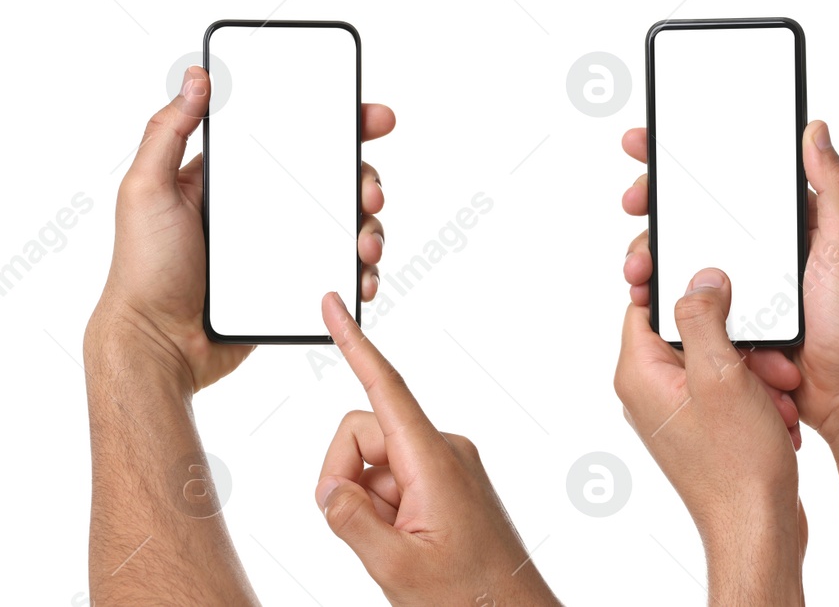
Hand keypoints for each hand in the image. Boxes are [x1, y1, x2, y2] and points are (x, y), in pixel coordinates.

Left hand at [86, 66, 392, 391]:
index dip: (336, 125)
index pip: (292, 138)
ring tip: (366, 244)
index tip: (370, 118)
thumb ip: (168, 130)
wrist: (158, 343)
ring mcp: (283, 246)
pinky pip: (340, 270)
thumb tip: (198, 76)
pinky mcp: (295, 284)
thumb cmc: (143, 268)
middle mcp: (264, 207)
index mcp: (234, 178)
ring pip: (345, 225)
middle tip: (370, 192)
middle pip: (332, 180)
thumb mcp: (145, 189)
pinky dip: (361, 271)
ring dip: (370, 228)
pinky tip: (361, 276)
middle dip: (364, 180)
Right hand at [314, 293, 556, 605]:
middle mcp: (444, 450)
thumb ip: (349, 520)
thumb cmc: (466, 596)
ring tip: (394, 543)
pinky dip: (381, 506)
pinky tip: (402, 539)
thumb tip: (328, 487)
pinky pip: (392, 479)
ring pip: (372, 461)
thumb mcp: (394, 566)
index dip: (354, 345)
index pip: (385, 389)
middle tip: (364, 530)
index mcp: (434, 460)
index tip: (334, 306)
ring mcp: (446, 465)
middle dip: (343, 475)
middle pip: (363, 433)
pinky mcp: (446, 480)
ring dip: (364, 500)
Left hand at [613, 269, 805, 603]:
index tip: (718, 276)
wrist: (758, 527)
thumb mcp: (721, 374)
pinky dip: (758, 393)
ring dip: (756, 368)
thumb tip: (699, 278)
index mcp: (640, 374)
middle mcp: (652, 392)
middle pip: (692, 331)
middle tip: (769, 357)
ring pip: (719, 360)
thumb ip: (703, 318)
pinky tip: (778, 412)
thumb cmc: (737, 464)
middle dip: (740, 338)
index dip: (681, 284)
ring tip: (779, 391)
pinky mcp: (706, 428)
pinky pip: (731, 390)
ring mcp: (678, 412)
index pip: (646, 303)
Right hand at [619, 121, 838, 440]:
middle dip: (655, 204)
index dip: (687, 157)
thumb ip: (835, 187)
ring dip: (650, 252)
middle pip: (694, 212)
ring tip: (638, 264)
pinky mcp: (725, 315)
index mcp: (783, 221)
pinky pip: (683, 298)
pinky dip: (659, 293)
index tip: (648, 145)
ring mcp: (738, 282)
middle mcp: (757, 246)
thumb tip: (816, 129)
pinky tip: (644, 293)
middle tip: (635, 203)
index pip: (730, 175)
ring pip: (681, 256)